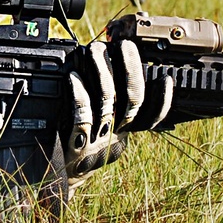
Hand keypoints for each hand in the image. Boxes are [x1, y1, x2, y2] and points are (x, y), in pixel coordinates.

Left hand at [63, 40, 173, 191]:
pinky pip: (81, 114)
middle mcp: (115, 137)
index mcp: (124, 132)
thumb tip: (118, 65)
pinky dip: (78, 92)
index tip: (166, 78)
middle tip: (126, 46)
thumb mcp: (102, 128)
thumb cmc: (79, 143)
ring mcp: (97, 141)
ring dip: (102, 70)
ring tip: (95, 49)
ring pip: (106, 101)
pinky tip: (73, 76)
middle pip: (133, 102)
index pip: (151, 118)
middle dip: (131, 68)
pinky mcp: (76, 144)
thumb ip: (114, 106)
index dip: (162, 100)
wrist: (57, 176)